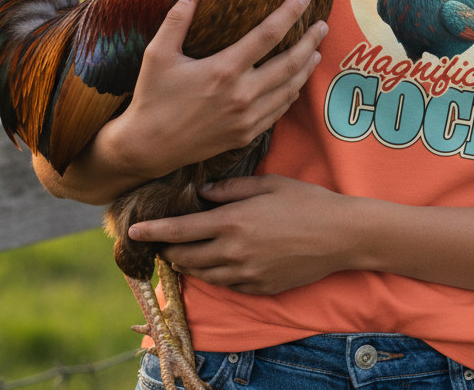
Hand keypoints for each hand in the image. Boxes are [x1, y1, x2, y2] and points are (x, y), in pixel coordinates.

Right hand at [97, 0, 328, 182]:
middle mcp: (242, 94)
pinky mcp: (246, 135)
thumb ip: (177, 20)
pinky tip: (295, 84)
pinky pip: (278, 111)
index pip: (267, 35)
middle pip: (289, 63)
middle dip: (310, 42)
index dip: (290, 13)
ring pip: (289, 89)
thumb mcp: (157, 54)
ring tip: (316, 51)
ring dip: (306, 68)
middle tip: (323, 26)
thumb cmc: (151, 97)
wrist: (148, 148)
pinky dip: (291, 94)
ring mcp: (247, 118)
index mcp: (223, 70)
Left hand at [128, 175, 357, 294]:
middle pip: (186, 258)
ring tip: (182, 253)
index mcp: (233, 222)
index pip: (181, 230)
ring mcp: (246, 275)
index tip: (133, 231)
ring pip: (203, 275)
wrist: (340, 235)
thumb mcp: (268, 184)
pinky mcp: (260, 288)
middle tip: (160, 243)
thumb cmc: (306, 201)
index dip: (154, 232)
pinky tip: (217, 262)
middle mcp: (234, 252)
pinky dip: (215, 274)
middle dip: (168, 251)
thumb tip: (202, 193)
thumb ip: (231, 189)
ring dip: (188, 265)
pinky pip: (227, 285)